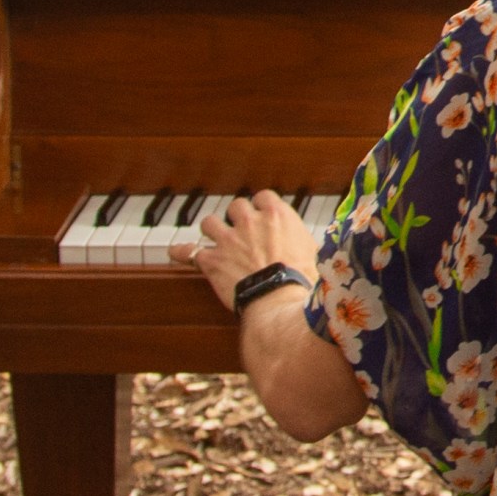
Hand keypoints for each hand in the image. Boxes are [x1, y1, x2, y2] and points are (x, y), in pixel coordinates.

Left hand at [190, 190, 322, 310]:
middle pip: (235, 206)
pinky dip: (182, 253)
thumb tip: (319, 244)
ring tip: (213, 236)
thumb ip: (305, 242)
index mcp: (276, 215)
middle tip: (239, 229)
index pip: (263, 197)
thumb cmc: (302, 279)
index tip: (261, 214)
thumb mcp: (314, 253)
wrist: (279, 298)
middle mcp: (249, 221)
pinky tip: (176, 252)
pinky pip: (188, 251)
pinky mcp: (211, 260)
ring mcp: (228, 239)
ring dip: (212, 229)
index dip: (260, 206)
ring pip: (210, 222)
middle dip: (236, 217)